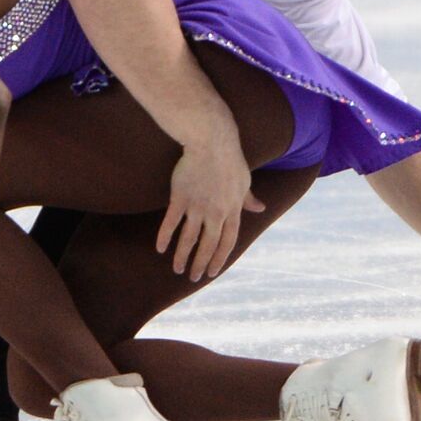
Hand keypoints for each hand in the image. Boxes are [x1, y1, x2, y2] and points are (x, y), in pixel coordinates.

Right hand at [156, 143, 265, 281]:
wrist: (212, 142)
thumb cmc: (230, 159)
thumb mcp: (245, 181)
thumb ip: (249, 199)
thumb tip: (261, 208)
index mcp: (232, 210)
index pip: (227, 242)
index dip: (219, 258)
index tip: (212, 271)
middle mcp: (215, 213)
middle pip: (208, 245)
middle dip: (201, 264)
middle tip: (193, 277)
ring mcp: (197, 206)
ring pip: (189, 238)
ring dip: (182, 256)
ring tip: (177, 269)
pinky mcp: (180, 197)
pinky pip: (171, 222)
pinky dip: (165, 237)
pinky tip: (160, 248)